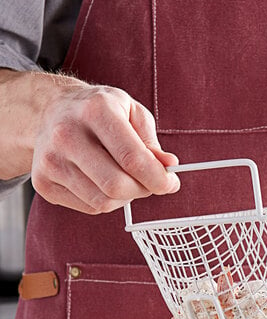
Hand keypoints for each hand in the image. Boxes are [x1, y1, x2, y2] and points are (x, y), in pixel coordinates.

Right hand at [0, 70, 179, 213]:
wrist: (50, 111)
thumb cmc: (97, 112)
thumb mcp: (131, 113)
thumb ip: (151, 142)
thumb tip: (169, 166)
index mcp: (95, 111)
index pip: (133, 159)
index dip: (158, 179)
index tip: (170, 183)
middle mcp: (67, 135)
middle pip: (117, 186)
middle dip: (143, 190)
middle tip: (150, 183)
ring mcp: (51, 161)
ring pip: (104, 202)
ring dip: (125, 198)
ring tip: (124, 178)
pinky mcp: (43, 183)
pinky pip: (89, 207)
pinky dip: (105, 201)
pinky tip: (102, 181)